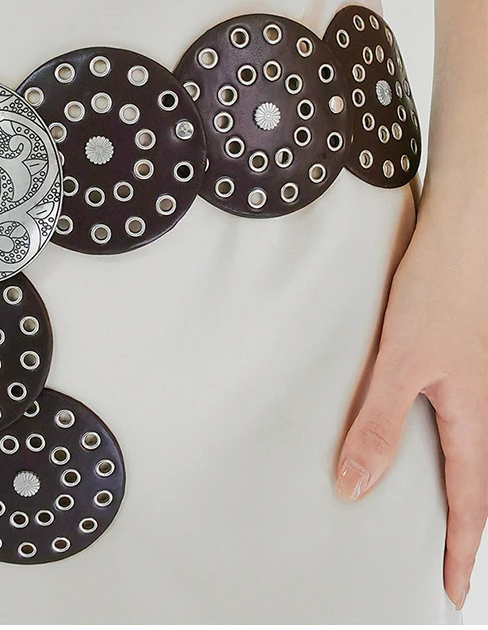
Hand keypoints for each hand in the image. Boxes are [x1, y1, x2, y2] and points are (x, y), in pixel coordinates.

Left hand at [335, 206, 486, 610]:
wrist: (462, 237)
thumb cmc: (437, 294)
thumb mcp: (400, 364)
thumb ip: (377, 423)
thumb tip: (354, 487)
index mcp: (472, 418)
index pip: (470, 504)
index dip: (460, 552)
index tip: (451, 593)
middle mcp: (480, 407)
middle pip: (475, 483)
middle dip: (461, 529)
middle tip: (442, 563)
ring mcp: (471, 384)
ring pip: (466, 451)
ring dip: (454, 490)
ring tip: (431, 516)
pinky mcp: (456, 362)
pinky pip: (454, 420)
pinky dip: (440, 448)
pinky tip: (415, 440)